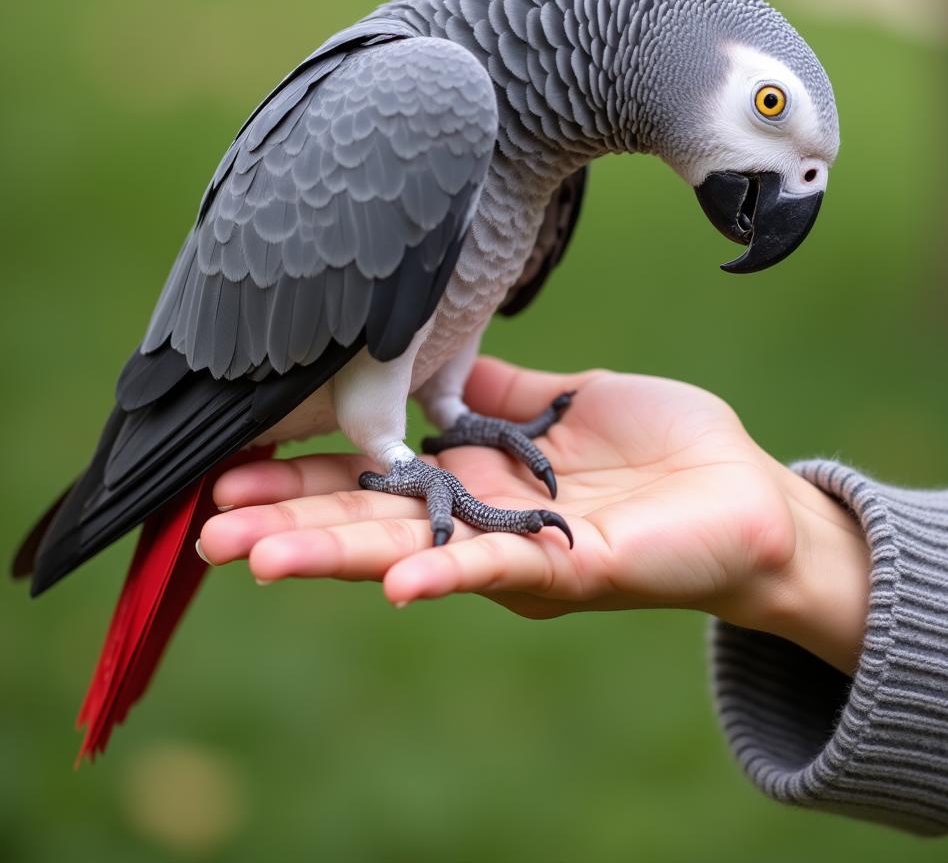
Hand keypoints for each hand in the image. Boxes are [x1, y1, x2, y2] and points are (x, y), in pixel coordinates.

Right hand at [200, 358, 869, 673]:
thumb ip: (489, 395)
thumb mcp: (555, 402)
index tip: (231, 453)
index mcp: (469, 478)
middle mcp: (478, 522)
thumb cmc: (657, 449)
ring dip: (328, 552)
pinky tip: (392, 581)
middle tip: (204, 520)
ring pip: (410, 552)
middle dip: (283, 519)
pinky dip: (442, 573)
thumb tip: (430, 367)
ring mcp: (518, 553)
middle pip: (368, 520)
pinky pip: (497, 568)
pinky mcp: (570, 568)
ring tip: (249, 554)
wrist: (742, 496)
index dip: (300, 467)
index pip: (368, 473)